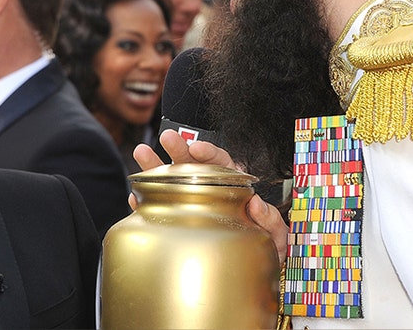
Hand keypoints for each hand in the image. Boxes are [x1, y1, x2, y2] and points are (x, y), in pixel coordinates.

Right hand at [131, 130, 288, 261]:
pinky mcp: (178, 222)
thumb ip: (271, 221)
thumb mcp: (275, 238)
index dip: (209, 153)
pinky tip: (137, 198)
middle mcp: (210, 190)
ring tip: (141, 153)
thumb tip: (256, 204)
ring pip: (172, 181)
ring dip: (156, 167)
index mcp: (234, 188)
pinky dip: (147, 203)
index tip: (198, 149)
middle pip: (193, 164)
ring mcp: (191, 204)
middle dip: (179, 149)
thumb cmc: (263, 250)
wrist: (248, 274)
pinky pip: (160, 209)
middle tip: (167, 137)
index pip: (222, 163)